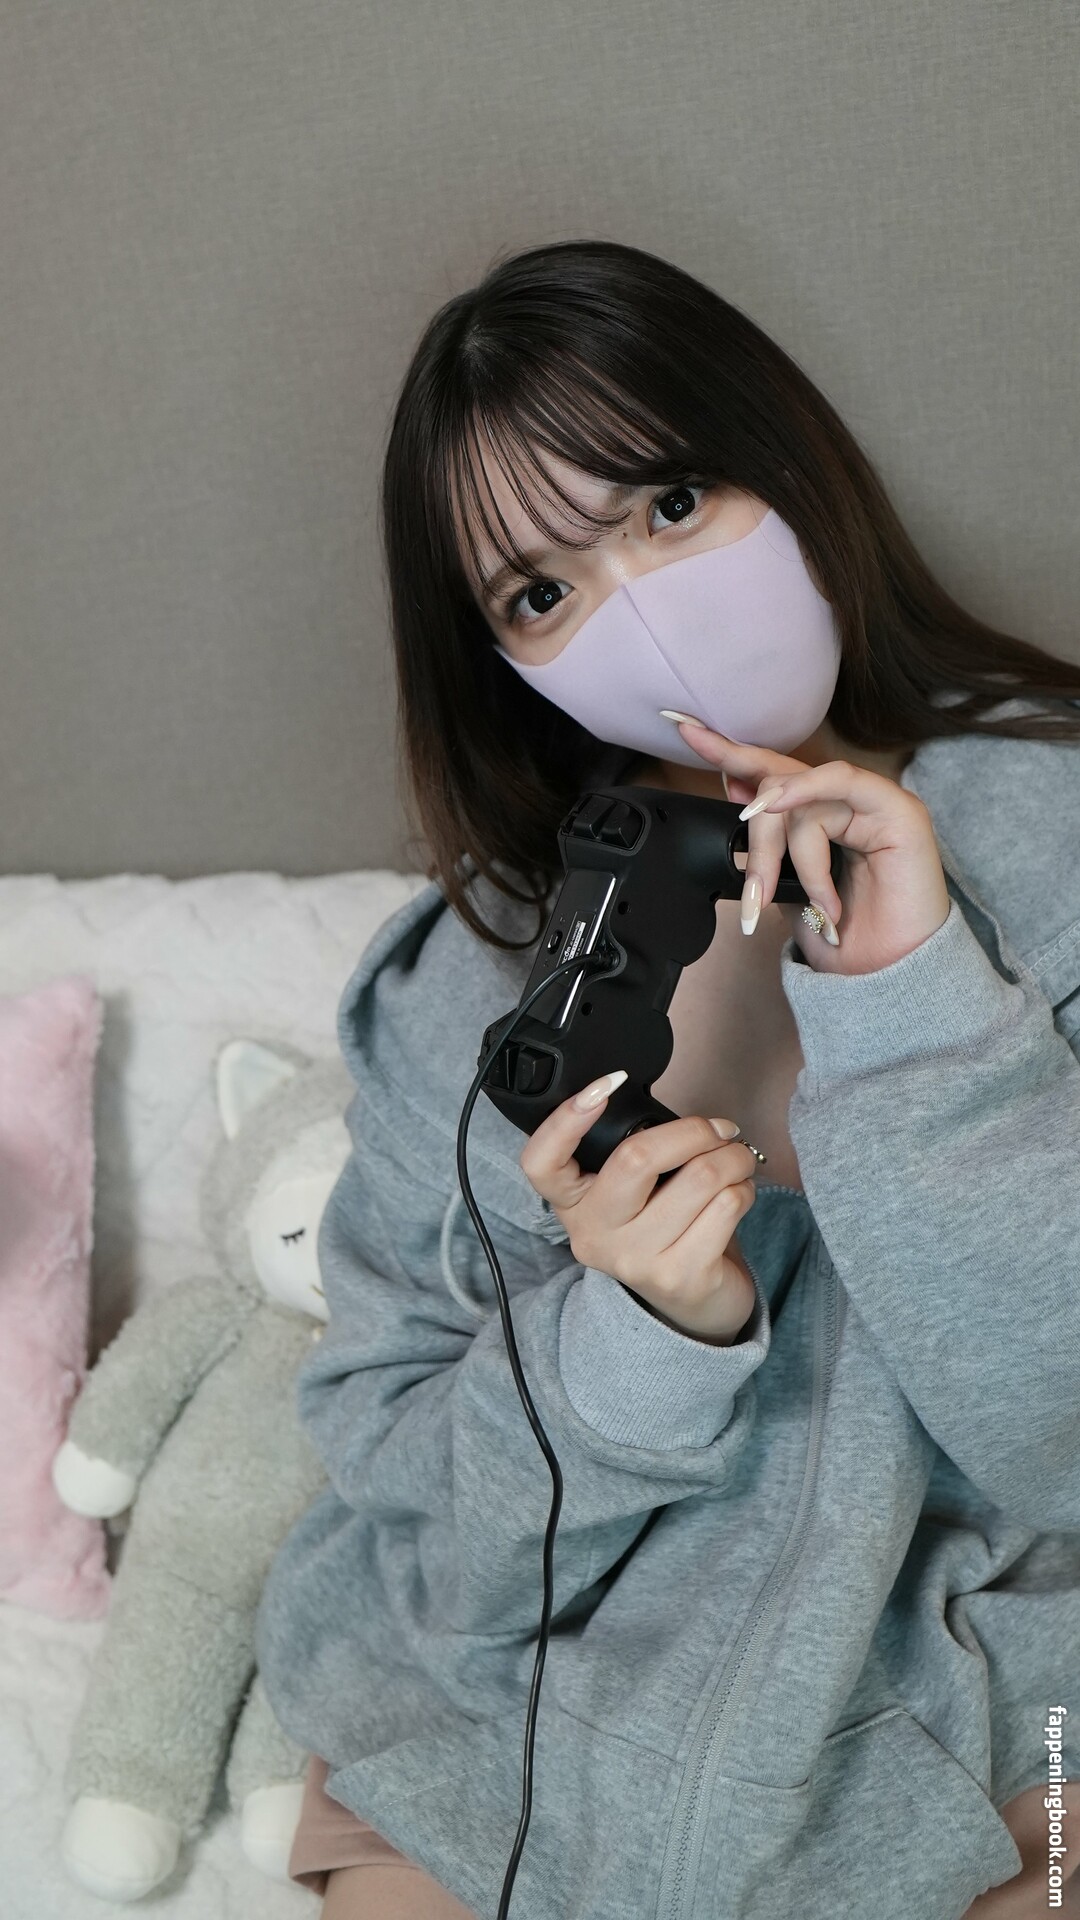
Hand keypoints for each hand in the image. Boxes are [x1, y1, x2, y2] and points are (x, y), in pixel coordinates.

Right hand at [519, 1077, 758, 1345]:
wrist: (696, 1304)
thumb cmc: (667, 1229)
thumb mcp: (635, 1193)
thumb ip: (639, 1155)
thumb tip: (690, 1121)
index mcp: (572, 1204)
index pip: (540, 1162)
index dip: (565, 1119)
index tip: (605, 1084)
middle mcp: (593, 1235)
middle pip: (636, 1158)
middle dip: (694, 1130)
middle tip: (721, 1129)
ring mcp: (634, 1260)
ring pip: (699, 1177)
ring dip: (734, 1157)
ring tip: (738, 1160)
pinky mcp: (680, 1277)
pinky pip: (727, 1205)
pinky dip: (744, 1188)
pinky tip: (740, 1193)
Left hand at [671, 720, 950, 975]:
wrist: (886, 978)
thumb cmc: (846, 941)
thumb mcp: (788, 888)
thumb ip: (770, 842)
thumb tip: (736, 790)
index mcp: (826, 816)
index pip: (774, 772)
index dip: (729, 751)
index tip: (683, 730)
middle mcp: (851, 803)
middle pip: (780, 785)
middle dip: (754, 836)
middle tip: (752, 896)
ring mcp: (877, 803)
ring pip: (801, 797)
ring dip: (780, 850)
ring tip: (778, 900)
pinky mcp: (900, 809)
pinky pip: (841, 782)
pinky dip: (806, 794)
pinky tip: (779, 807)